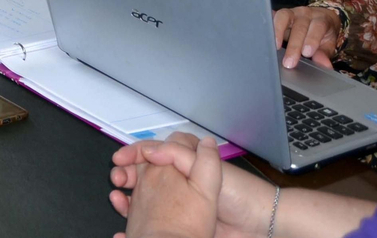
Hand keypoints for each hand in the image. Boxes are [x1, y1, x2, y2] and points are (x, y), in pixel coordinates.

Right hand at [110, 133, 274, 237]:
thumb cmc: (241, 194)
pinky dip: (137, 216)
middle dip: (126, 173)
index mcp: (187, 162)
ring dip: (128, 194)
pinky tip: (129, 215)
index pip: (152, 151)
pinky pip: (153, 217)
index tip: (120, 159)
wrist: (259, 226)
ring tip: (119, 197)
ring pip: (144, 195)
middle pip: (144, 172)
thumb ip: (178, 154)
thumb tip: (150, 150)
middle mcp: (181, 179)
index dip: (134, 153)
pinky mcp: (182, 221)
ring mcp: (180, 201)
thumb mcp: (207, 166)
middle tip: (117, 178)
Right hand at [274, 5, 341, 69]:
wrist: (320, 18)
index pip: (318, 27)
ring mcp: (292, 12)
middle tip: (289, 62)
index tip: (307, 53)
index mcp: (321, 20)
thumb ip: (324, 53)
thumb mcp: (328, 44)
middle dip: (294, 45)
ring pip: (284, 17)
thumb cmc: (323, 33)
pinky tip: (264, 35)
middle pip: (300, 26)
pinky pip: (272, 17)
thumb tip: (324, 65)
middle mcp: (306, 14)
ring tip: (274, 47)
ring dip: (278, 32)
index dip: (312, 39)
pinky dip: (268, 24)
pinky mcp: (279, 13)